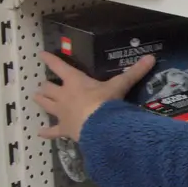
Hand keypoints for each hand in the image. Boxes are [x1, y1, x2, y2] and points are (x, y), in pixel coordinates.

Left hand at [35, 52, 153, 141]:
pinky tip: (40, 132)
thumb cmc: (106, 102)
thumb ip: (134, 72)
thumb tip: (151, 57)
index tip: (41, 55)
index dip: (50, 60)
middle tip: (43, 84)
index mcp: (75, 82)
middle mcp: (64, 95)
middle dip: (45, 85)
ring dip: (41, 100)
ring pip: (45, 104)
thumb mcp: (120, 85)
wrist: (100, 127)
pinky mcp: (63, 129)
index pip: (59, 67)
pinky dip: (46, 132)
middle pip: (48, 88)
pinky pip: (52, 131)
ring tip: (36, 97)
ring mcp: (61, 113)